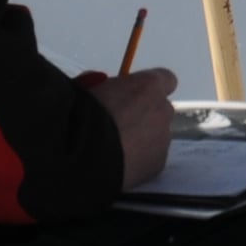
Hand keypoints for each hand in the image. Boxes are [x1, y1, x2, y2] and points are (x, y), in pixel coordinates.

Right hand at [87, 66, 178, 189]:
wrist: (82, 153)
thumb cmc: (80, 114)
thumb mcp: (86, 88)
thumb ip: (101, 86)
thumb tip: (100, 89)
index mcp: (149, 85)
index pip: (164, 79)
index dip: (146, 89)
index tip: (130, 95)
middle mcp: (162, 110)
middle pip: (159, 110)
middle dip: (142, 116)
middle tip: (115, 125)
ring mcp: (163, 140)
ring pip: (156, 137)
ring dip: (140, 141)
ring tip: (112, 149)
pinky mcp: (157, 165)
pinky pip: (150, 160)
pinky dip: (138, 162)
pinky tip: (116, 165)